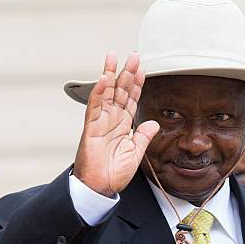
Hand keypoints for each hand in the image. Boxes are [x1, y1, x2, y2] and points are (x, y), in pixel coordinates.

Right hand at [73, 52, 158, 196]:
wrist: (100, 188)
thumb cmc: (114, 173)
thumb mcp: (135, 153)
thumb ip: (144, 137)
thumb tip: (154, 122)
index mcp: (123, 125)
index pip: (131, 99)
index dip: (137, 84)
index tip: (143, 69)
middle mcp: (111, 120)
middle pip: (119, 91)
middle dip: (126, 73)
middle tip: (133, 55)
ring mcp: (100, 123)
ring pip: (105, 94)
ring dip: (110, 75)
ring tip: (114, 57)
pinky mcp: (90, 129)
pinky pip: (95, 108)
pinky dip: (99, 93)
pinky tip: (105, 79)